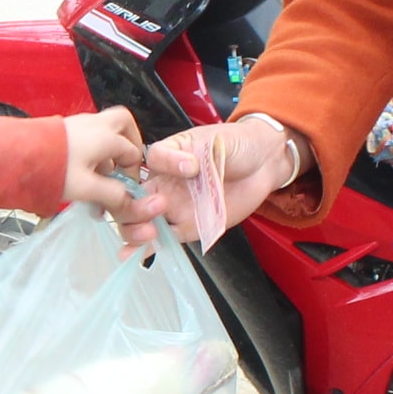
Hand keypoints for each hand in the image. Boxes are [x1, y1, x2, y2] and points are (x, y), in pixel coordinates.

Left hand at [58, 107, 157, 244]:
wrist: (15, 156)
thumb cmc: (49, 169)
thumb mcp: (86, 188)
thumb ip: (112, 195)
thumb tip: (128, 203)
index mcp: (106, 136)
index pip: (133, 151)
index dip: (134, 173)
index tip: (127, 190)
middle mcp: (94, 125)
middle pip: (123, 124)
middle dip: (130, 143)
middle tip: (126, 165)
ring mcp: (78, 125)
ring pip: (104, 132)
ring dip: (107, 153)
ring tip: (100, 180)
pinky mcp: (64, 131)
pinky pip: (87, 137)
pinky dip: (92, 153)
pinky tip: (83, 175)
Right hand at [145, 114, 302, 243]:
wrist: (261, 163)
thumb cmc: (233, 144)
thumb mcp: (212, 138)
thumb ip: (194, 150)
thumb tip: (188, 167)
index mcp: (165, 159)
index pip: (147, 165)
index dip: (161, 168)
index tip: (189, 168)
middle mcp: (163, 185)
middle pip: (131, 200)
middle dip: (134, 208)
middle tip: (158, 207)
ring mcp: (174, 208)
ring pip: (141, 223)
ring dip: (136, 230)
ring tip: (149, 233)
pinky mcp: (188, 228)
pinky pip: (164, 240)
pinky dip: (146, 249)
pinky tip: (132, 255)